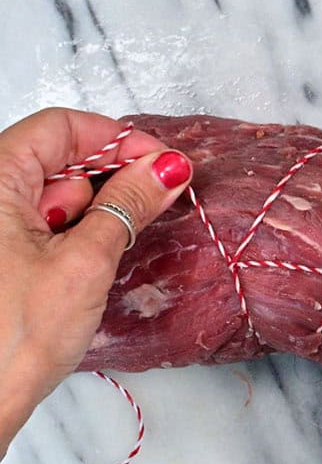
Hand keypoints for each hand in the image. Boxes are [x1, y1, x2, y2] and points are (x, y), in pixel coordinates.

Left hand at [0, 108, 193, 457]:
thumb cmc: (17, 336)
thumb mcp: (85, 263)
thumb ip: (127, 207)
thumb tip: (164, 168)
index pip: (62, 128)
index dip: (117, 140)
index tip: (165, 165)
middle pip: (60, 158)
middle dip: (112, 178)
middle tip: (159, 205)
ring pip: (58, 196)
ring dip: (99, 214)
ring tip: (120, 248)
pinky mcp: (6, 255)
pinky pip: (50, 227)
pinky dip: (81, 237)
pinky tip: (98, 263)